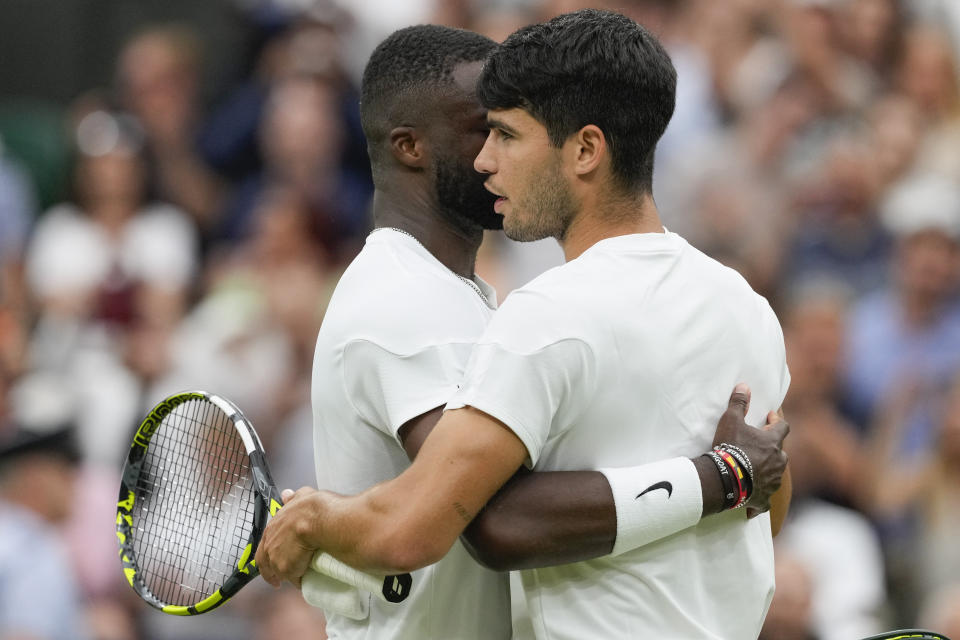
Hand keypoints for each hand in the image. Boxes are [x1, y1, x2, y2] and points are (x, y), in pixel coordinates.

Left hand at [255, 487, 324, 587]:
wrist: (317, 519)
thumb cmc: (311, 507)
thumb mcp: (301, 496)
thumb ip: (293, 498)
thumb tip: (287, 495)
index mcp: (271, 529)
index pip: (263, 546)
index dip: (268, 554)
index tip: (272, 561)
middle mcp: (269, 545)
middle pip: (265, 564)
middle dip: (270, 573)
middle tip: (277, 580)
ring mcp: (276, 559)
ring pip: (278, 573)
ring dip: (286, 576)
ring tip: (296, 579)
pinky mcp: (287, 570)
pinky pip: (294, 580)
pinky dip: (299, 581)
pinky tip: (306, 581)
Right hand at [711, 384, 788, 516]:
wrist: (725, 478)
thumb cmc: (730, 447)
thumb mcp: (731, 420)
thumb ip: (739, 403)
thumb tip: (744, 385)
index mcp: (773, 442)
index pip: (782, 427)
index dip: (777, 421)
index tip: (770, 417)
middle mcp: (778, 462)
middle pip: (781, 452)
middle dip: (772, 448)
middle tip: (761, 445)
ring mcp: (772, 481)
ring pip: (776, 475)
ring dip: (768, 471)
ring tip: (756, 470)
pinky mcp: (763, 498)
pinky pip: (765, 500)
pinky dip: (760, 500)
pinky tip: (754, 505)